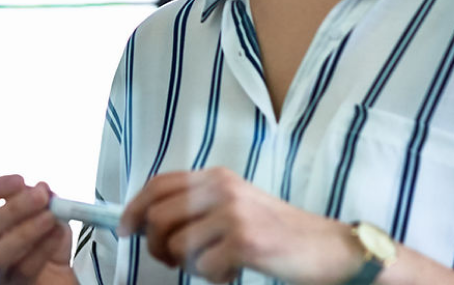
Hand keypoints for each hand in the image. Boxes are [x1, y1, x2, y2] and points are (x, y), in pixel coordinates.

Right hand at [0, 177, 76, 284]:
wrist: (56, 275)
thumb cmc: (46, 242)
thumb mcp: (44, 212)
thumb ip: (41, 199)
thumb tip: (42, 188)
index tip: (20, 180)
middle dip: (14, 208)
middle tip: (41, 197)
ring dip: (27, 231)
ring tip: (51, 218)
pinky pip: (23, 270)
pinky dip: (43, 249)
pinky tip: (58, 234)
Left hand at [119, 169, 362, 284]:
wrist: (329, 248)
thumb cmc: (279, 232)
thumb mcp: (237, 205)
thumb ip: (199, 207)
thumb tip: (149, 222)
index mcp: (217, 177)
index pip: (158, 184)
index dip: (133, 207)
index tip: (123, 229)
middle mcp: (222, 189)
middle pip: (158, 216)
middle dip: (156, 245)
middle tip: (172, 260)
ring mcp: (233, 214)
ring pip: (177, 245)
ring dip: (189, 265)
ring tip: (215, 265)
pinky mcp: (245, 242)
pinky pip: (203, 267)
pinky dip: (213, 277)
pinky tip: (233, 272)